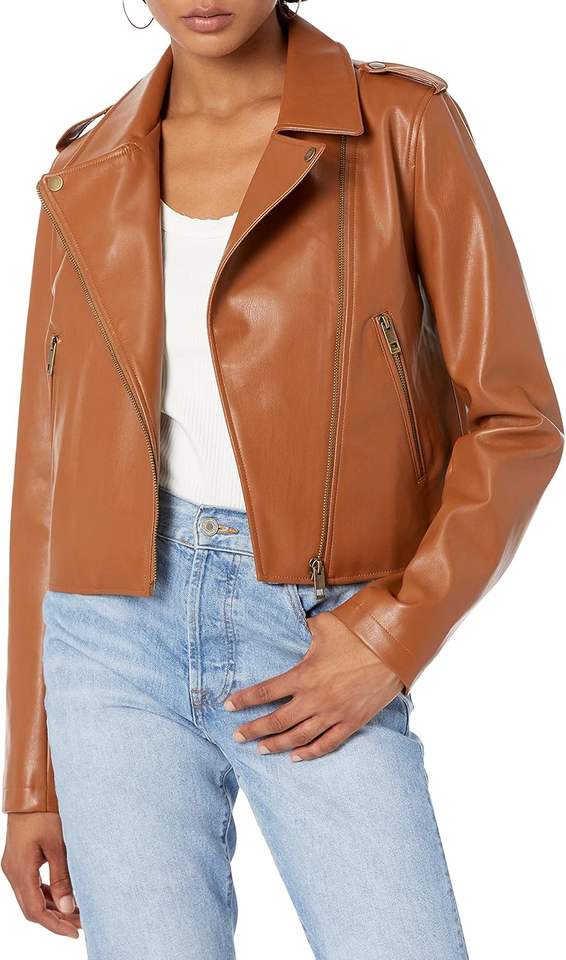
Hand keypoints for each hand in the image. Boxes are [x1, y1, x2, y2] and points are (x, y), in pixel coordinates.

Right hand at [2, 812, 80, 937]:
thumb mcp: (57, 846)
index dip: (55, 925)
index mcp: (20, 871)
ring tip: (76, 912)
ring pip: (31, 899)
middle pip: (32, 909)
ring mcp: (13, 868)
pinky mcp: (18, 862)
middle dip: (56, 920)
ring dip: (52, 908)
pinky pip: (30, 886)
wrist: (30, 794)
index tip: (76, 931)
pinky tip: (62, 896)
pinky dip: (46, 895)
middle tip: (80, 924)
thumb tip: (69, 907)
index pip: (36, 911)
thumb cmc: (44, 813)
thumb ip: (62, 878)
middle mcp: (12, 873)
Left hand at [225, 610, 402, 760]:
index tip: (228, 707)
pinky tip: (297, 757)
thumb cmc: (359, 633)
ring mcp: (333, 713)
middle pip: (276, 721)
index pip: (266, 691)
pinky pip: (327, 743)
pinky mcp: (352, 722)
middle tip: (237, 736)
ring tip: (261, 749)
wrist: (393, 649)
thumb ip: (308, 628)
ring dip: (277, 745)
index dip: (244, 700)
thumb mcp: (326, 625)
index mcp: (304, 675)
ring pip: (298, 737)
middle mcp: (315, 699)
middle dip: (253, 729)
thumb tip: (302, 623)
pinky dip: (310, 753)